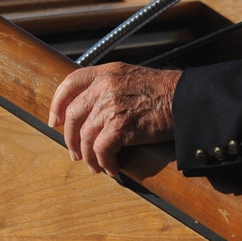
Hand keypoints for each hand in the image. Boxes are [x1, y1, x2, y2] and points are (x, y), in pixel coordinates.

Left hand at [48, 62, 181, 176]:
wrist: (187, 99)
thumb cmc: (165, 92)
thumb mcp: (133, 78)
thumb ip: (112, 87)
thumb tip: (94, 110)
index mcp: (108, 72)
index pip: (71, 82)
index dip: (58, 103)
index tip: (54, 120)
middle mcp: (105, 86)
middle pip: (73, 115)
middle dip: (70, 139)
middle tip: (75, 153)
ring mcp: (111, 105)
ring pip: (86, 137)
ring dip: (88, 157)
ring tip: (96, 166)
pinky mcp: (120, 125)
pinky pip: (102, 151)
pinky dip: (105, 163)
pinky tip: (113, 168)